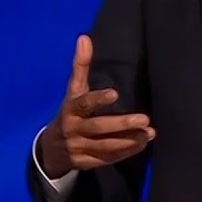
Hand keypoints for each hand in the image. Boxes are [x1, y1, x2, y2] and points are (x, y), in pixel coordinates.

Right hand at [39, 35, 154, 177]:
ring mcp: (79, 148)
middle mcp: (73, 129)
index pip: (84, 104)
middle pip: (98, 128)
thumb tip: (84, 38)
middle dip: (121, 124)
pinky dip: (125, 152)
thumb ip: (81, 66)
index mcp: (71, 109)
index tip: (115, 93)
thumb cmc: (70, 111)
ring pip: (105, 146)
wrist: (51, 148)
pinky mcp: (86, 163)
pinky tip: (142, 144)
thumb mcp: (73, 90)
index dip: (98, 99)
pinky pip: (107, 159)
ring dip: (128, 140)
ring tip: (150, 133)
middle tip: (145, 119)